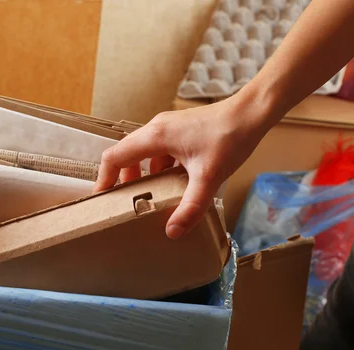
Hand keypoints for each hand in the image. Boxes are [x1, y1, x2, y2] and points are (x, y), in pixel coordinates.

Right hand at [94, 91, 273, 239]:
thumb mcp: (208, 177)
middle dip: (122, 181)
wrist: (251, 113)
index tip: (101, 200)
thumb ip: (190, 207)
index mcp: (154, 137)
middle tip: (124, 203)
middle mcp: (154, 129)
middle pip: (125, 155)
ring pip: (142, 154)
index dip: (104, 179)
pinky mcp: (179, 131)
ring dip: (141, 175)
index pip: (114, 157)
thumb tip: (172, 232)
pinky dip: (158, 169)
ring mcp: (167, 128)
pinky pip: (158, 151)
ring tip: (148, 197)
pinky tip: (173, 184)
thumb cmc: (229, 139)